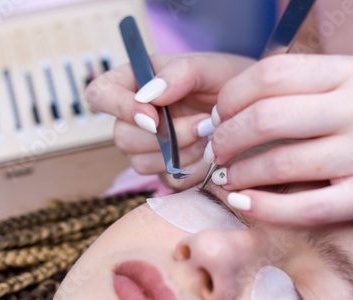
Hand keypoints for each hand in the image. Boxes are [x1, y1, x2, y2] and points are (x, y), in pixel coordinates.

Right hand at [86, 53, 253, 189]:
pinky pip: (167, 179)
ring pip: (141, 162)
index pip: (100, 95)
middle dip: (167, 136)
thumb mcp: (208, 66)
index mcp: (135, 82)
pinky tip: (211, 153)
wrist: (252, 110)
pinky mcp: (166, 170)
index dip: (119, 108)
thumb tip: (148, 97)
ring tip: (211, 135)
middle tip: (205, 124)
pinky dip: (192, 170)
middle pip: (123, 137)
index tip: (154, 115)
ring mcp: (148, 147)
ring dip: (182, 152)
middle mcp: (135, 117)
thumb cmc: (227, 80)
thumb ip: (178, 73)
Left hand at [207, 54, 352, 227]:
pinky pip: (305, 207)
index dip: (232, 97)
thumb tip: (241, 104)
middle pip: (266, 117)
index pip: (272, 74)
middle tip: (217, 149)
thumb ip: (310, 88)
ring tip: (228, 177)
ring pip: (280, 163)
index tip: (220, 115)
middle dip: (227, 137)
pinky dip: (264, 207)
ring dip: (239, 173)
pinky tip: (244, 203)